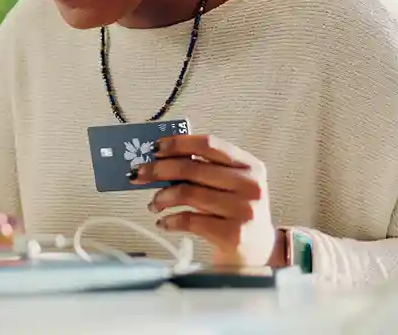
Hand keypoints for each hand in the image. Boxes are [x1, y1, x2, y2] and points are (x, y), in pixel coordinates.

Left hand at [131, 134, 282, 267]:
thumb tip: (159, 159)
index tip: (155, 148)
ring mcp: (244, 210)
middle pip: (193, 168)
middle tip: (140, 174)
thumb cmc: (236, 213)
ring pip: (188, 193)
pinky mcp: (233, 234)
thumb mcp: (230, 186)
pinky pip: (190, 220)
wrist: (258, 253)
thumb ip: (204, 169)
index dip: (178, 144)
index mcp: (249, 165)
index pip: (209, 145)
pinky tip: (163, 222)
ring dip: (162, 197)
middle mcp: (250, 185)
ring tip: (153, 204)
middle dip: (159, 169)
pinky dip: (170, 220)